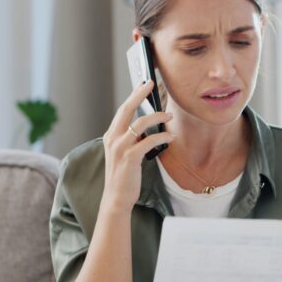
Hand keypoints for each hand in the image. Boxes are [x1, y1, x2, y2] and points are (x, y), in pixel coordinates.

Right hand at [100, 80, 174, 212]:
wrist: (116, 197)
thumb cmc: (123, 176)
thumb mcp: (123, 153)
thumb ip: (131, 139)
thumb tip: (146, 126)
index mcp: (110, 136)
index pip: (122, 111)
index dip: (133, 96)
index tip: (143, 85)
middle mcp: (112, 139)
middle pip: (126, 109)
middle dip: (139, 94)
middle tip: (150, 83)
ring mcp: (120, 148)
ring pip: (139, 123)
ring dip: (156, 116)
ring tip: (169, 115)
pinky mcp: (129, 158)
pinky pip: (148, 141)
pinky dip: (161, 136)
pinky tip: (170, 136)